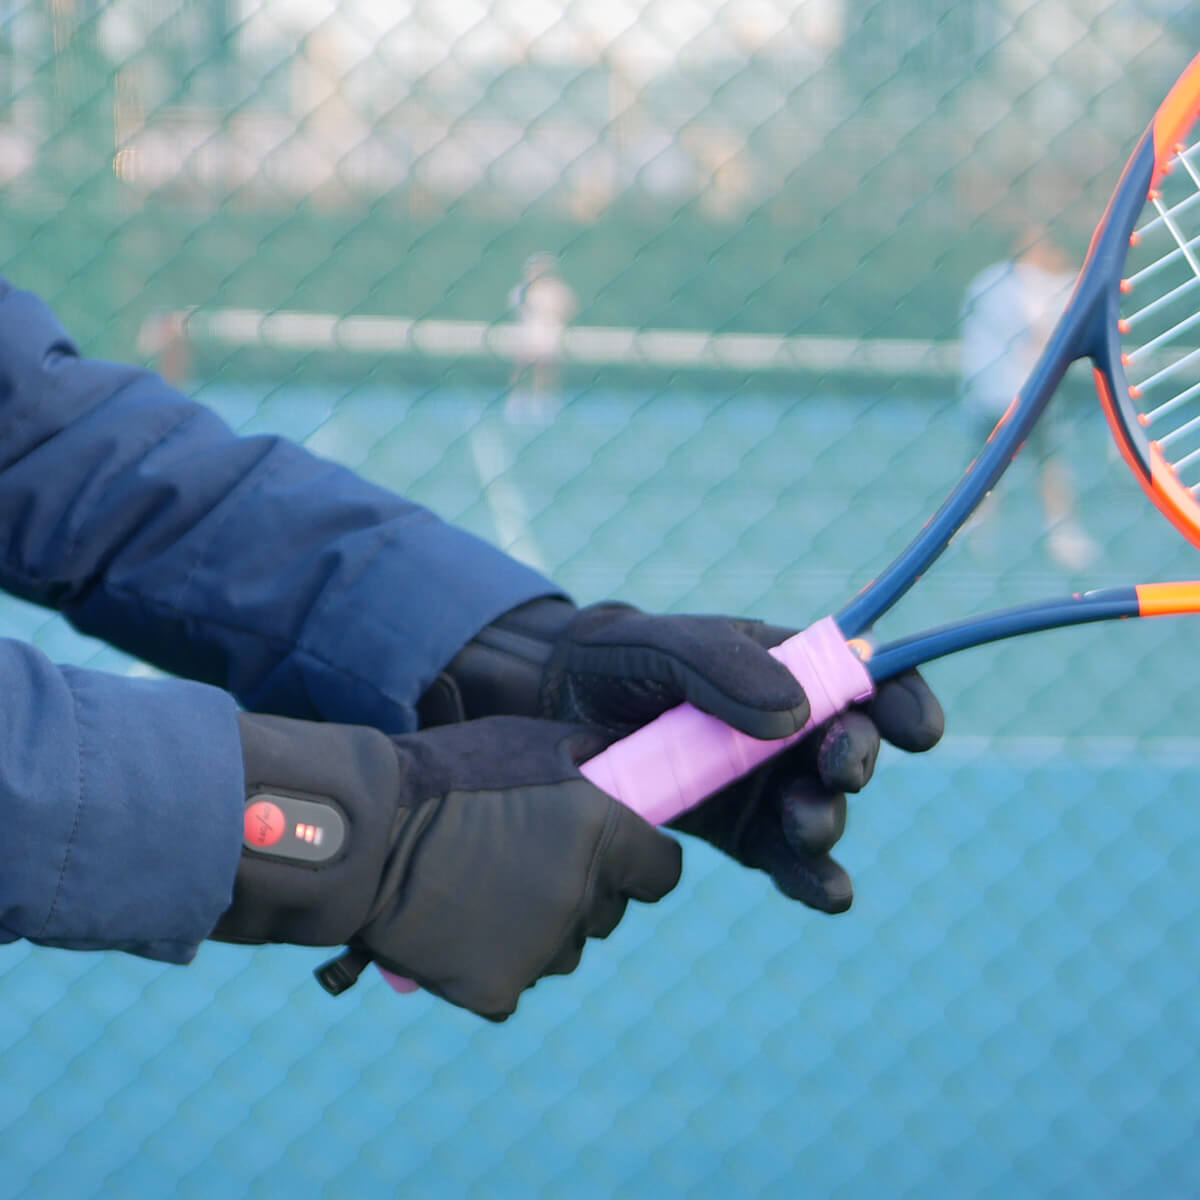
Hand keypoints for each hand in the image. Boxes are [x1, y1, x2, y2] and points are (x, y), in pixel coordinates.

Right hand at [212, 713, 680, 1020]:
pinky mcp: (495, 988)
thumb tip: (619, 759)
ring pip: (565, 951)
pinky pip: (514, 983)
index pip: (662, 871)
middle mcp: (581, 895)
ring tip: (487, 894)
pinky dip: (492, 965)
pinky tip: (460, 929)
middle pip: (609, 910)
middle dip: (584, 889)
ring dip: (542, 930)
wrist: (364, 831)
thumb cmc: (447, 773)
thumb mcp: (529, 740)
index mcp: (601, 835)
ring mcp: (539, 948)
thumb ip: (586, 757)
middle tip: (530, 863)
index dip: (643, 861)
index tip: (620, 856)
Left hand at [419, 599, 943, 910]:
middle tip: (835, 770)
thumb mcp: (661, 646)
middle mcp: (787, 728)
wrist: (554, 711)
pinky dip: (812, 880)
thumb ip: (724, 665)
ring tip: (805, 827)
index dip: (902, 700)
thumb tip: (799, 710)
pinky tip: (828, 894)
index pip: (864, 678)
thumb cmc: (615, 662)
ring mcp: (765, 785)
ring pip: (822, 811)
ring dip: (827, 823)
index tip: (919, 729)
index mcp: (784, 667)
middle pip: (849, 749)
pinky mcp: (738, 832)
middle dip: (853, 761)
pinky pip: (786, 862)